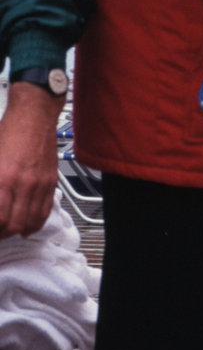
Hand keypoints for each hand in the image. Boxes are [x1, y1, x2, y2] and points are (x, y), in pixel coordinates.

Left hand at [0, 85, 60, 236]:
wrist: (34, 116)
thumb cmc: (8, 132)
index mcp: (3, 179)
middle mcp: (23, 185)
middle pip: (13, 225)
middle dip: (2, 234)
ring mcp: (40, 184)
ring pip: (30, 222)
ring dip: (17, 230)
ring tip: (9, 230)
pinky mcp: (51, 181)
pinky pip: (45, 211)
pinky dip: (35, 223)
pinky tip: (27, 226)